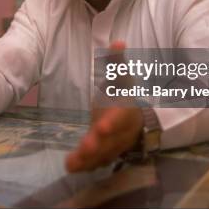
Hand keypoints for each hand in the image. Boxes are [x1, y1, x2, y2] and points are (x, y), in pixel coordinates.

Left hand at [65, 41, 144, 172]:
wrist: (137, 121)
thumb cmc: (124, 96)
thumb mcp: (121, 78)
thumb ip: (117, 62)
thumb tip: (118, 41)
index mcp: (125, 112)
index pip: (120, 118)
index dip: (112, 123)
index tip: (102, 127)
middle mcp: (121, 131)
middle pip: (110, 141)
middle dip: (98, 145)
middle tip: (85, 148)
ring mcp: (114, 145)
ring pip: (102, 155)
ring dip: (88, 160)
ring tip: (72, 164)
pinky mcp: (106, 154)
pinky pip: (96, 162)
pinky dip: (85, 165)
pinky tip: (71, 167)